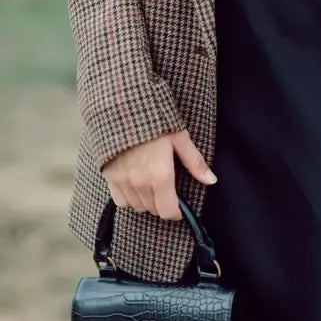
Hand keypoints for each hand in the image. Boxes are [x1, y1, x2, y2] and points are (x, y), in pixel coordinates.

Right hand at [101, 129, 216, 220]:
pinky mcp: (109, 176)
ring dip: (147, 202)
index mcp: (160, 175)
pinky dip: (129, 198)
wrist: (122, 107)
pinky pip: (120, 200)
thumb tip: (211, 180)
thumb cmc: (154, 119)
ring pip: (137, 206)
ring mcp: (122, 181)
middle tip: (169, 191)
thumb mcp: (179, 137)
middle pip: (153, 210)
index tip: (180, 207)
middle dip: (163, 205)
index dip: (176, 213)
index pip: (167, 211)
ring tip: (153, 187)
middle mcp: (140, 183)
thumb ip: (194, 162)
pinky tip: (136, 185)